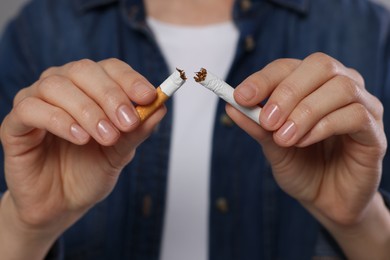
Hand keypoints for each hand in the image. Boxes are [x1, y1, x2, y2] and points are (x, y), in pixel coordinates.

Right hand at [0, 58, 164, 233]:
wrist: (62, 203)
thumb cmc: (90, 171)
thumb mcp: (121, 151)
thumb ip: (137, 130)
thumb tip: (161, 107)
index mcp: (89, 89)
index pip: (110, 68)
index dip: (130, 79)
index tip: (150, 97)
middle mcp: (62, 88)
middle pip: (83, 70)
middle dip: (110, 95)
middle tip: (127, 121)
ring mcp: (36, 102)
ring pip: (57, 86)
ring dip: (87, 110)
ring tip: (106, 136)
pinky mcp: (15, 125)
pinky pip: (31, 109)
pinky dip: (58, 120)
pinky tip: (79, 137)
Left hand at [229, 52, 386, 225]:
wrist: (325, 200)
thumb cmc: (301, 167)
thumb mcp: (272, 146)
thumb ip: (256, 125)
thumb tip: (231, 106)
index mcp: (312, 86)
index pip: (288, 67)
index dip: (263, 78)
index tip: (240, 96)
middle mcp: (339, 88)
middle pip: (319, 65)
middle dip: (288, 91)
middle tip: (268, 119)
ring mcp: (362, 107)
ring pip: (340, 87)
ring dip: (305, 112)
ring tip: (285, 138)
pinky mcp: (374, 132)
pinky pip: (355, 115)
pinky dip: (323, 126)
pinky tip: (304, 141)